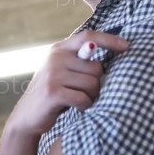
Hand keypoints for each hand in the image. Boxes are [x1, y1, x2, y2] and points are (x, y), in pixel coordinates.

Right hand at [5, 31, 128, 138]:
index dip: (109, 40)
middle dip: (97, 84)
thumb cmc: (54, 93)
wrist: (27, 116)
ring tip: (79, 101)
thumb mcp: (62, 71)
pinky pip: (84, 98)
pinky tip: (77, 108)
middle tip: (86, 93)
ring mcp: (52, 74)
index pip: (88, 37)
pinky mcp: (53, 92)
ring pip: (92, 84)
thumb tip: (116, 50)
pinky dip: (85, 106)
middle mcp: (55, 58)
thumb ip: (80, 60)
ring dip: (92, 97)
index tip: (127, 46)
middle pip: (96, 67)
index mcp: (58, 49)